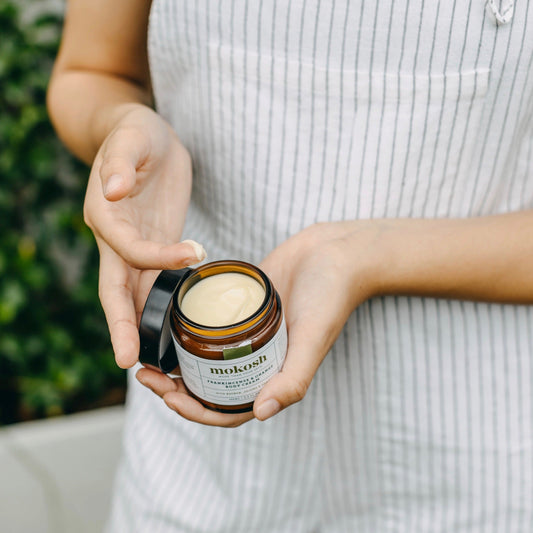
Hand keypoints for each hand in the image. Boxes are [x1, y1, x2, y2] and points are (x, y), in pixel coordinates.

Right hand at [84, 104, 205, 368]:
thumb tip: (111, 190)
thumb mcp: (132, 137)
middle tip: (128, 361)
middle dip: (121, 324)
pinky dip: (163, 306)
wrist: (148, 137)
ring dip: (143, 326)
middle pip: (114, 288)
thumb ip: (120, 162)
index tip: (192, 253)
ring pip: (135, 293)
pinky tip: (175, 329)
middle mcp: (115, 237)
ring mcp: (135, 245)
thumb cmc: (137, 133)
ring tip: (157, 362)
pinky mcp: (156, 245)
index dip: (156, 256)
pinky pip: (156, 282)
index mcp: (104, 214)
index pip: (126, 247)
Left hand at [136, 221, 381, 425]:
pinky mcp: (241, 306)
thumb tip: (261, 413)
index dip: (197, 411)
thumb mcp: (314, 338)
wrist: (335, 251)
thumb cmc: (331, 296)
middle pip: (210, 385)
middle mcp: (257, 358)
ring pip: (206, 357)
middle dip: (176, 388)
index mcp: (273, 374)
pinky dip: (189, 330)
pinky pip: (211, 325)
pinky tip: (167, 322)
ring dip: (177, 361)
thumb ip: (294, 377)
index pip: (230, 407)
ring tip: (150, 352)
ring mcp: (247, 333)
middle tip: (146, 374)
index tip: (168, 397)